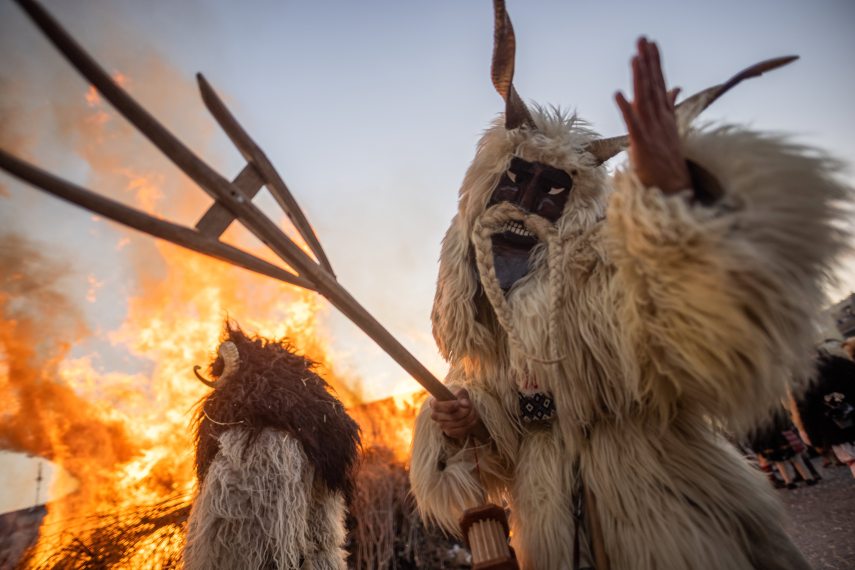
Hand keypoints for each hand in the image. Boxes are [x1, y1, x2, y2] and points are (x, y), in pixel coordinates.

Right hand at [429, 388, 480, 441]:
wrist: (462, 408)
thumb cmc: (458, 398)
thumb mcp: (460, 393)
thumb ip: (462, 395)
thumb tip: (466, 403)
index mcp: (434, 403)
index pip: (436, 406)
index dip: (448, 405)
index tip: (458, 404)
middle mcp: (435, 415)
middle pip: (450, 416)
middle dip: (463, 412)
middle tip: (470, 407)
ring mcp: (441, 425)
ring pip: (456, 425)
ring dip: (468, 419)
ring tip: (474, 413)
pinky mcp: (449, 432)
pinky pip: (458, 432)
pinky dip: (468, 427)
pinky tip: (472, 421)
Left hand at [615, 37, 690, 194]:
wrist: (674, 187)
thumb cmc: (668, 160)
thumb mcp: (670, 128)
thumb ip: (670, 105)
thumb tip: (675, 86)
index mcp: (665, 115)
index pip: (660, 83)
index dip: (655, 63)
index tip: (651, 43)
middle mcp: (660, 119)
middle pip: (653, 86)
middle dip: (648, 62)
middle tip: (642, 40)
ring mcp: (651, 131)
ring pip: (644, 100)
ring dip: (640, 78)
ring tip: (634, 58)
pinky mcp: (641, 145)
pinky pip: (632, 124)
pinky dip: (626, 108)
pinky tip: (618, 94)